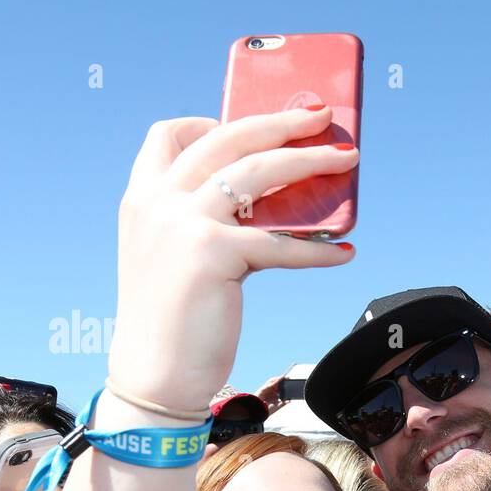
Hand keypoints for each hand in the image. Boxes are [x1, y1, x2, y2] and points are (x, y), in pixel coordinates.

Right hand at [108, 110, 358, 412]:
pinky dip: (318, 250)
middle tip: (322, 117)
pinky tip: (345, 252)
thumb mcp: (177, 257)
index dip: (211, 121)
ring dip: (310, 162)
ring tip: (347, 161)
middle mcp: (158, 201)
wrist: (155, 373)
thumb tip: (269, 203)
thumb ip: (204, 221)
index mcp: (143, 197)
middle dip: (282, 122)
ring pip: (260, 172)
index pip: (168, 134)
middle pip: (229, 139)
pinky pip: (280, 243)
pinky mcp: (212, 254)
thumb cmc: (175, 320)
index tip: (250, 125)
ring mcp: (182, 223)